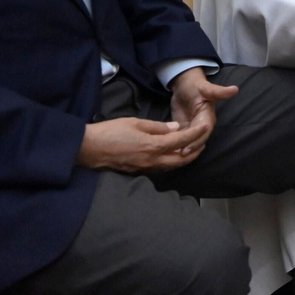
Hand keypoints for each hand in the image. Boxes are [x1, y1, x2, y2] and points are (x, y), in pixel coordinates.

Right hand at [77, 116, 210, 172]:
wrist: (89, 149)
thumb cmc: (111, 132)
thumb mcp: (135, 123)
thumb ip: (158, 127)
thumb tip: (176, 128)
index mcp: (153, 146)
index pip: (181, 141)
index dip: (195, 134)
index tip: (205, 127)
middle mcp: (152, 161)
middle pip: (181, 159)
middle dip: (195, 151)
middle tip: (203, 143)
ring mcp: (145, 168)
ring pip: (171, 166)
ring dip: (184, 159)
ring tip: (192, 150)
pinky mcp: (138, 171)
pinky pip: (160, 169)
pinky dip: (171, 163)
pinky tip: (172, 156)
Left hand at [167, 66, 239, 156]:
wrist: (186, 85)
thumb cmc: (196, 85)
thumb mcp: (206, 88)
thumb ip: (219, 91)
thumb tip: (235, 89)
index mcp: (208, 118)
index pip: (203, 133)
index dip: (196, 142)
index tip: (185, 150)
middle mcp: (202, 126)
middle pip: (197, 141)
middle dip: (188, 150)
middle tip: (175, 158)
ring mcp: (193, 128)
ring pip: (190, 143)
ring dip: (182, 150)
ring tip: (171, 159)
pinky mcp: (184, 129)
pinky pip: (182, 140)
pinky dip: (176, 146)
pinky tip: (167, 152)